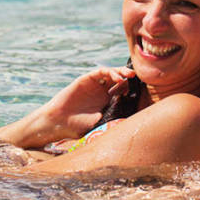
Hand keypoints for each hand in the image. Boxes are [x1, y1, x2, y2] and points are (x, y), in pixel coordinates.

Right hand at [0, 66, 133, 148]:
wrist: (59, 123)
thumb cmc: (78, 127)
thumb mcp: (101, 124)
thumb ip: (113, 119)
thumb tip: (133, 121)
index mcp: (106, 102)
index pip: (122, 91)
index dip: (131, 88)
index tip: (140, 90)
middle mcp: (101, 92)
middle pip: (118, 80)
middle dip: (127, 77)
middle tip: (137, 77)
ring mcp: (93, 85)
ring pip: (110, 73)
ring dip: (120, 72)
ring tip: (129, 75)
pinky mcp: (84, 80)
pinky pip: (99, 72)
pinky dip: (109, 72)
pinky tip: (117, 78)